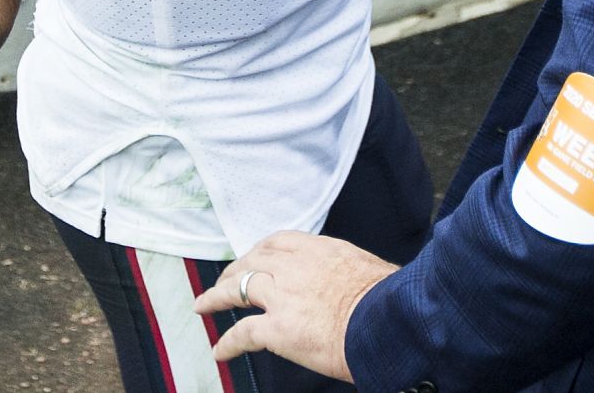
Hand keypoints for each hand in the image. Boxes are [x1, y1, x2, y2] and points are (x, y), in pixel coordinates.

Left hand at [197, 230, 396, 380]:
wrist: (386, 322)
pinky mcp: (277, 329)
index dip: (259, 249)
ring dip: (217, 297)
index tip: (253, 256)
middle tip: (224, 279)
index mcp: (320, 249)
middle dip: (234, 269)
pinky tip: (219, 351)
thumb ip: (345, 269)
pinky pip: (242, 333)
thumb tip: (348, 281)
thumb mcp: (366, 267)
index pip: (279, 241)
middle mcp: (295, 267)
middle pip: (252, 261)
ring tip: (204, 304)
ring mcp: (283, 296)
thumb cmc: (388, 299)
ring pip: (238, 289)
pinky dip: (227, 343)